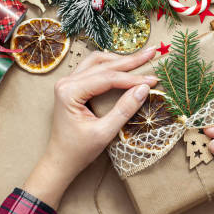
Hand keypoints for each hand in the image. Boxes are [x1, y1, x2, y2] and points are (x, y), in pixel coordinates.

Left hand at [23, 46, 157, 208]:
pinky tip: (124, 64)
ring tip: (141, 57)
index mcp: (69, 92)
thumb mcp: (104, 133)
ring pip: (97, 61)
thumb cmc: (78, 151)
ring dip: (120, 59)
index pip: (107, 78)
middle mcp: (66, 82)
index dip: (132, 78)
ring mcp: (68, 82)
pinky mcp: (73, 86)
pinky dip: (111, 65)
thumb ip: (124, 109)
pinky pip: (93, 68)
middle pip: (103, 64)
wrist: (60, 161)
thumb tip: (144, 89)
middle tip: (152, 53)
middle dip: (130, 60)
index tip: (153, 80)